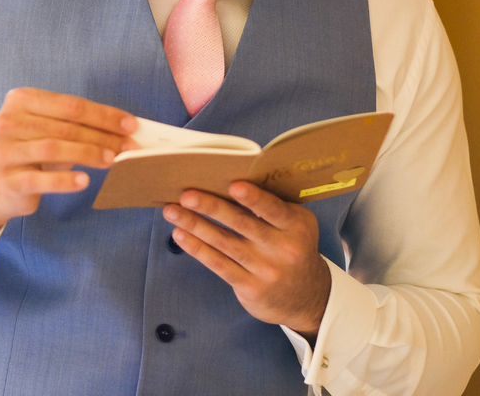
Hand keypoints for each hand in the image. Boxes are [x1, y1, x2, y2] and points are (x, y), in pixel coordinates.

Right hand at [0, 88, 137, 246]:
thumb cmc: (28, 151)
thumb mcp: (46, 129)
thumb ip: (76, 125)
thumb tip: (121, 130)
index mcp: (21, 100)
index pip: (70, 105)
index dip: (103, 115)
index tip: (130, 125)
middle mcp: (8, 122)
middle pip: (65, 126)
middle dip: (102, 136)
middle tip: (128, 146)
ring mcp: (5, 151)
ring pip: (53, 148)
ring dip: (88, 154)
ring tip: (111, 160)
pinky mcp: (7, 180)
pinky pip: (40, 179)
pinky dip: (65, 180)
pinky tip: (84, 180)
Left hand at [163, 182, 330, 336]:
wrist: (308, 298)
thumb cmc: (293, 248)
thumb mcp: (296, 226)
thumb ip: (272, 207)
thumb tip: (228, 181)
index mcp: (297, 226)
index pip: (274, 210)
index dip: (254, 198)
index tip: (233, 185)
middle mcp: (283, 249)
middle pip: (242, 223)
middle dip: (211, 207)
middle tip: (186, 195)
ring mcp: (266, 270)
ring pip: (224, 242)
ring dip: (195, 225)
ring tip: (171, 211)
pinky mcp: (250, 287)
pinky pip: (218, 264)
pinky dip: (197, 248)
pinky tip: (180, 235)